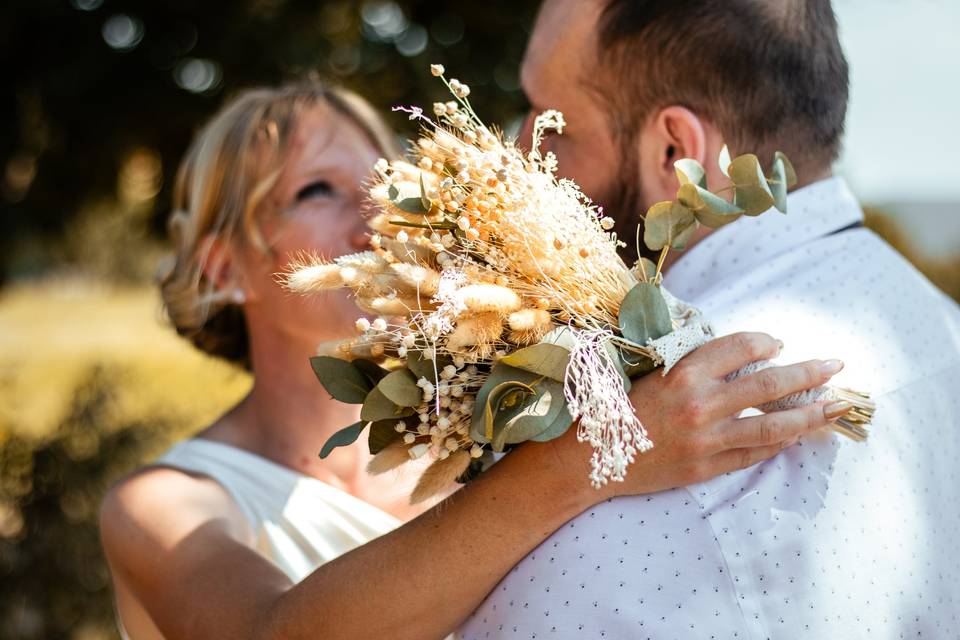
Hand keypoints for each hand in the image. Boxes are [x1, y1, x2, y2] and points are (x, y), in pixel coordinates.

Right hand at [597, 332, 848, 497]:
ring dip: (810, 414)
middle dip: (809, 373)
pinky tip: (796, 435)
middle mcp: (700, 403)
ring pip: (773, 425)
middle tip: (835, 366)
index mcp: (683, 372)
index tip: (778, 344)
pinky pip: (753, 454)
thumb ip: (691, 364)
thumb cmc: (616, 408)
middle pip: (769, 384)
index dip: (765, 342)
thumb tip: (739, 356)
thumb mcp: (651, 373)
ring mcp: (706, 439)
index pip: (740, 347)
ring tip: (836, 406)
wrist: (590, 458)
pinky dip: (778, 443)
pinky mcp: (706, 467)